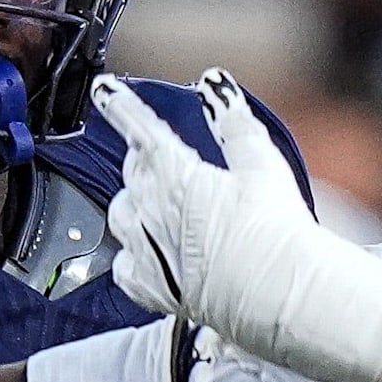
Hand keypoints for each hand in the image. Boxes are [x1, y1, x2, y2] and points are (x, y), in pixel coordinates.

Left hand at [90, 69, 381, 381]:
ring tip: (160, 202)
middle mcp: (148, 207)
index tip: (103, 90)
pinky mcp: (147, 286)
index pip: (138, 127)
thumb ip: (234, 122)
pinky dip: (132, 251)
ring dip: (135, 200)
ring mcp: (142, 248)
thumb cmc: (275, 230)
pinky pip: (123, 262)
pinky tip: (149, 249)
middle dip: (143, 157)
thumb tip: (214, 83)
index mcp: (173, 172)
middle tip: (166, 158)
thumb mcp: (262, 164)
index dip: (119, 105)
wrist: (278, 297)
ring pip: (120, 212)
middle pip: (132, 169)